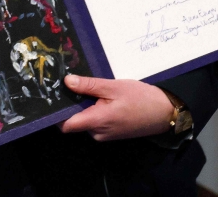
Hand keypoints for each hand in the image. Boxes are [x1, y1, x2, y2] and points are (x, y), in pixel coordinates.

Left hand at [59, 75, 173, 141]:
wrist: (165, 113)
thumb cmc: (140, 98)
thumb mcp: (113, 87)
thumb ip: (89, 85)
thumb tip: (67, 81)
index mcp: (97, 122)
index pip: (65, 125)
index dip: (56, 113)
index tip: (52, 97)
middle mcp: (98, 133)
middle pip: (74, 121)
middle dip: (71, 105)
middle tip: (68, 84)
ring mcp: (105, 135)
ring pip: (84, 121)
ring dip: (83, 106)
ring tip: (86, 87)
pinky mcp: (111, 133)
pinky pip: (95, 122)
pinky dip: (93, 110)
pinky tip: (99, 97)